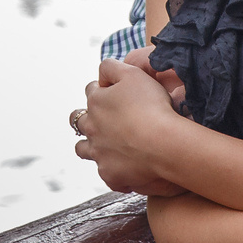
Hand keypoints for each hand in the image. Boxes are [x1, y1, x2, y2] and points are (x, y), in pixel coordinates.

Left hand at [76, 59, 191, 195]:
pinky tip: (126, 168)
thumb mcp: (133, 74)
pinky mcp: (109, 174)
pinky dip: (114, 170)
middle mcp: (92, 128)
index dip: (104, 90)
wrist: (164, 144)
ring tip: (105, 145)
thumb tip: (102, 72)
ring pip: (83, 149)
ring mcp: (98, 153)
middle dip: (88, 117)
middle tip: (105, 119)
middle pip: (78, 120)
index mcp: (97, 102)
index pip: (92, 91)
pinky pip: (106, 173)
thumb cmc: (152, 107)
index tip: (116, 93)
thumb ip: (112, 67)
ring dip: (91, 145)